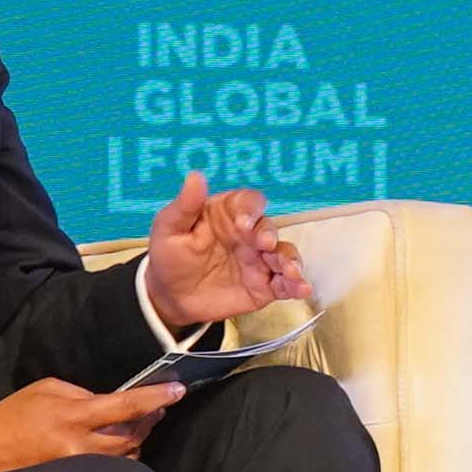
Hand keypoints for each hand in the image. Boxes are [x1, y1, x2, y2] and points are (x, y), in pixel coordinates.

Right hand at [0, 375, 182, 471]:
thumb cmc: (12, 415)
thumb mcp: (47, 389)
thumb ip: (83, 394)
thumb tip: (112, 402)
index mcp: (72, 416)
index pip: (125, 407)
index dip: (155, 398)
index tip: (179, 390)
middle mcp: (79, 446)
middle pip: (132, 436)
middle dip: (151, 420)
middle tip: (159, 407)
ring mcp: (77, 469)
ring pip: (124, 457)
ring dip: (137, 440)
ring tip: (141, 425)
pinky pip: (108, 471)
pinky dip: (119, 457)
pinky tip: (120, 447)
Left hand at [141, 166, 310, 328]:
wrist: (170, 296)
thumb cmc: (170, 256)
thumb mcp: (168, 229)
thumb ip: (184, 206)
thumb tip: (195, 175)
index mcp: (229, 214)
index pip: (249, 203)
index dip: (250, 209)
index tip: (243, 222)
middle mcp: (249, 235)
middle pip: (269, 227)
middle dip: (269, 234)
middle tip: (264, 244)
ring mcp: (259, 260)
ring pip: (284, 254)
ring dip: (291, 260)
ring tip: (290, 272)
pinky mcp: (265, 286)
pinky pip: (285, 284)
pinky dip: (297, 285)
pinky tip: (302, 290)